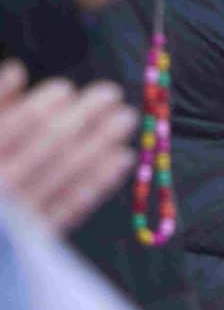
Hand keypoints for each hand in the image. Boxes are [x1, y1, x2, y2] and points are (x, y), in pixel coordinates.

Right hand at [0, 63, 138, 235]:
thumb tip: (16, 70)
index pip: (10, 129)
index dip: (37, 107)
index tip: (65, 89)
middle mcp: (0, 187)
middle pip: (46, 147)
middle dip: (81, 119)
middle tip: (111, 94)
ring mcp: (18, 217)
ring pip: (65, 174)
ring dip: (99, 144)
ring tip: (125, 119)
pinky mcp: (37, 239)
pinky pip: (73, 206)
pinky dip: (99, 181)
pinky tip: (122, 158)